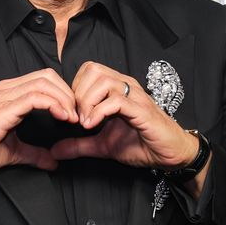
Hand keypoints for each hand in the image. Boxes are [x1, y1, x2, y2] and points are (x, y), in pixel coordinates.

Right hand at [0, 69, 78, 186]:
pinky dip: (54, 104)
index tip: (73, 114)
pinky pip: (36, 97)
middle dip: (67, 93)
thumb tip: (53, 162)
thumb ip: (34, 153)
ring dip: (64, 99)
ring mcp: (4, 96)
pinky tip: (62, 117)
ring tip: (72, 117)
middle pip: (48, 76)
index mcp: (9, 93)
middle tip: (77, 114)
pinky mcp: (4, 108)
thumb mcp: (14, 152)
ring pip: (44, 83)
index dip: (63, 93)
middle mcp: (7, 89)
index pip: (44, 80)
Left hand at [48, 61, 198, 171]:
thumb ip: (79, 145)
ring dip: (87, 102)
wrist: (170, 154)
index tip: (71, 112)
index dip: (74, 88)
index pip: (88, 70)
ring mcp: (135, 96)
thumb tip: (55, 151)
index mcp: (116, 88)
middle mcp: (126, 86)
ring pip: (103, 81)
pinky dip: (99, 112)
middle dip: (77, 93)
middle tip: (76, 117)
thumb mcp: (103, 146)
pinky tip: (93, 125)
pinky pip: (116, 100)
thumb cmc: (141, 144)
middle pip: (92, 69)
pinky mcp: (142, 110)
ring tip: (85, 123)